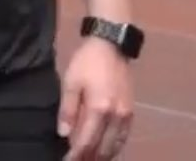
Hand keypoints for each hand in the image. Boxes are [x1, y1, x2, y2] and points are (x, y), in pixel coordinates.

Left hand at [59, 37, 133, 159]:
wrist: (111, 46)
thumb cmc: (87, 62)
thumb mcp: (71, 82)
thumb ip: (68, 109)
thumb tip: (64, 134)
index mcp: (99, 109)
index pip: (86, 141)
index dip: (76, 154)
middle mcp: (115, 117)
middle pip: (103, 148)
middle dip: (89, 158)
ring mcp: (126, 116)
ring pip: (115, 146)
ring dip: (102, 156)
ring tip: (89, 159)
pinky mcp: (131, 112)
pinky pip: (123, 138)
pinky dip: (114, 148)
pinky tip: (105, 150)